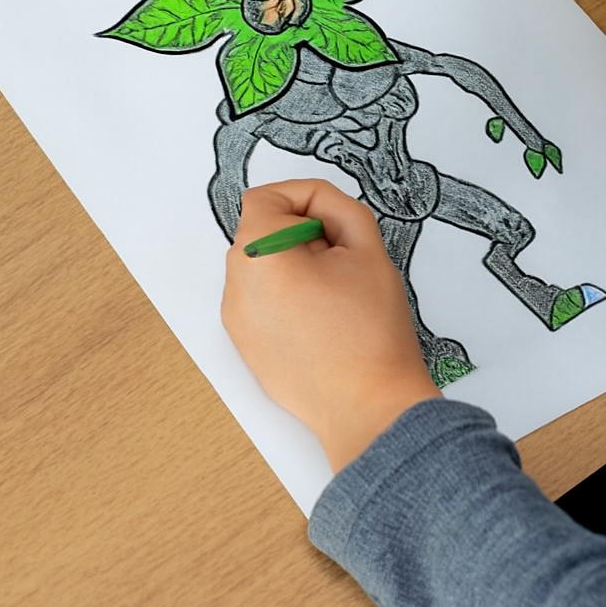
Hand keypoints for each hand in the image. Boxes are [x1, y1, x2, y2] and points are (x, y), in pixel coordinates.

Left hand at [222, 180, 441, 472]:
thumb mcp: (367, 248)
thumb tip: (318, 207)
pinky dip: (286, 295)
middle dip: (300, 233)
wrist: (368, 407)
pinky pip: (260, 301)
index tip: (333, 221)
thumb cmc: (370, 332)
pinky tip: (322, 319)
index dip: (303, 199)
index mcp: (259, 257)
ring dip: (294, 263)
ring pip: (262, 267)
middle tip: (342, 258)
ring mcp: (237, 321)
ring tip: (335, 292)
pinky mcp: (246, 347)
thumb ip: (338, 208)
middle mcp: (235, 288)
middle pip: (260, 232)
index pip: (264, 198)